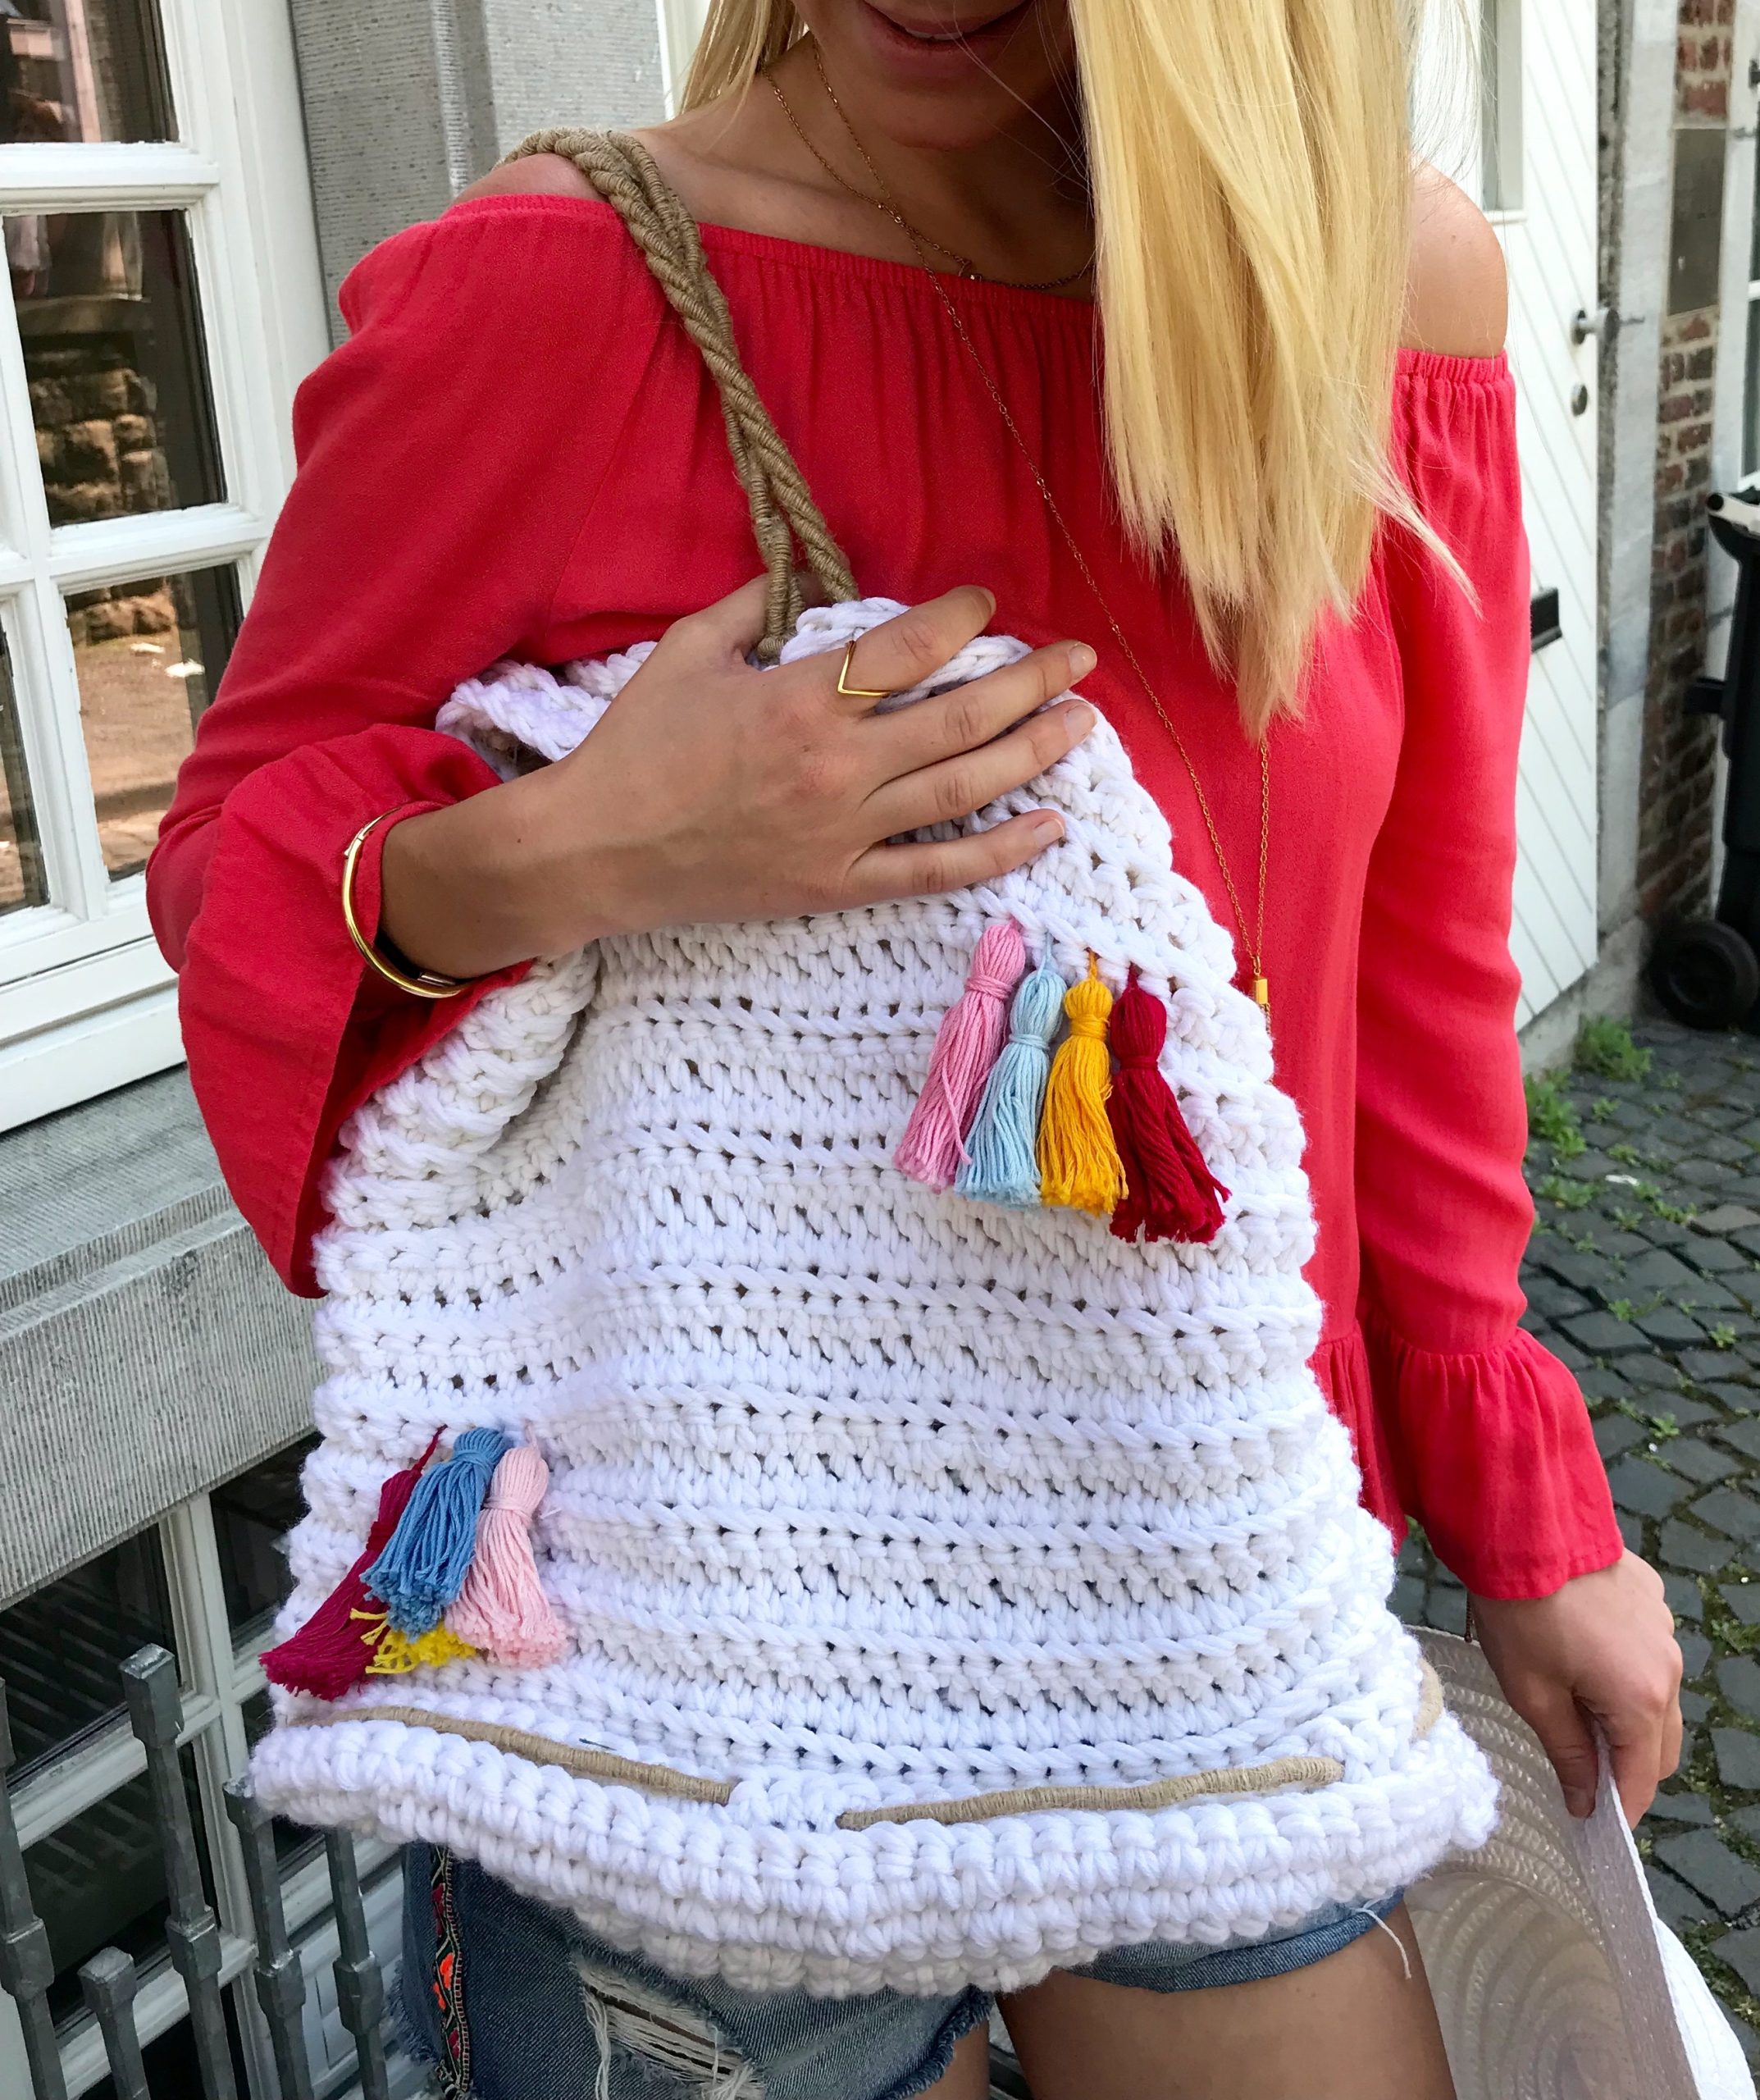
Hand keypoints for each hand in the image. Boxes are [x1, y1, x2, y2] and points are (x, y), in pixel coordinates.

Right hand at [380, 578, 1095, 977]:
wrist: (599, 850)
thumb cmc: (636, 746)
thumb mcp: (688, 653)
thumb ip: (749, 606)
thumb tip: (795, 573)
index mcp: (802, 698)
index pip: (911, 647)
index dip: (963, 619)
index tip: (987, 605)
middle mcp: (838, 765)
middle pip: (963, 717)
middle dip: (1033, 683)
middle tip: (1080, 660)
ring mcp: (845, 832)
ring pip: (966, 789)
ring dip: (1034, 753)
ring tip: (1081, 725)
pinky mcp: (841, 884)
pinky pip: (938, 871)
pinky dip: (1001, 851)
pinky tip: (1050, 827)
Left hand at [1468, 1551, 1683, 1823]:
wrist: (1524, 1528)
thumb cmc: (1520, 1614)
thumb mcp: (1533, 1693)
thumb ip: (1567, 1752)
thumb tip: (1585, 1801)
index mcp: (1642, 1700)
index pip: (1641, 1777)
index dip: (1619, 1808)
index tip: (1593, 1824)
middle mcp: (1667, 1668)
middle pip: (1658, 1743)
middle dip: (1626, 1766)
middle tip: (1581, 1772)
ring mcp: (1664, 1630)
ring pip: (1656, 1697)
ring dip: (1627, 1716)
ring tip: (1577, 1713)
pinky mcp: (1652, 1600)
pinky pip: (1647, 1653)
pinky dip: (1625, 1671)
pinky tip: (1583, 1658)